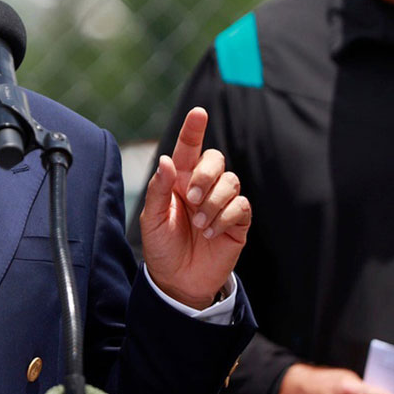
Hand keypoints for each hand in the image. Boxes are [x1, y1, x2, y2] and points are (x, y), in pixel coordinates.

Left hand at [139, 107, 249, 309]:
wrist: (177, 281)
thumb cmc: (162, 247)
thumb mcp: (152, 219)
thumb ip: (159, 189)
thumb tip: (167, 161)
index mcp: (179, 180)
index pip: (188, 148)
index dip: (194, 129)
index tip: (198, 113)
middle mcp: (203, 186)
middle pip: (215, 159)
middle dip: (205, 176)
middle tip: (191, 200)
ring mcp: (222, 203)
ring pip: (231, 182)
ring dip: (214, 202)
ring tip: (199, 224)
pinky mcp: (237, 222)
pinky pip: (241, 206)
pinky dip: (226, 217)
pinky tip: (211, 233)